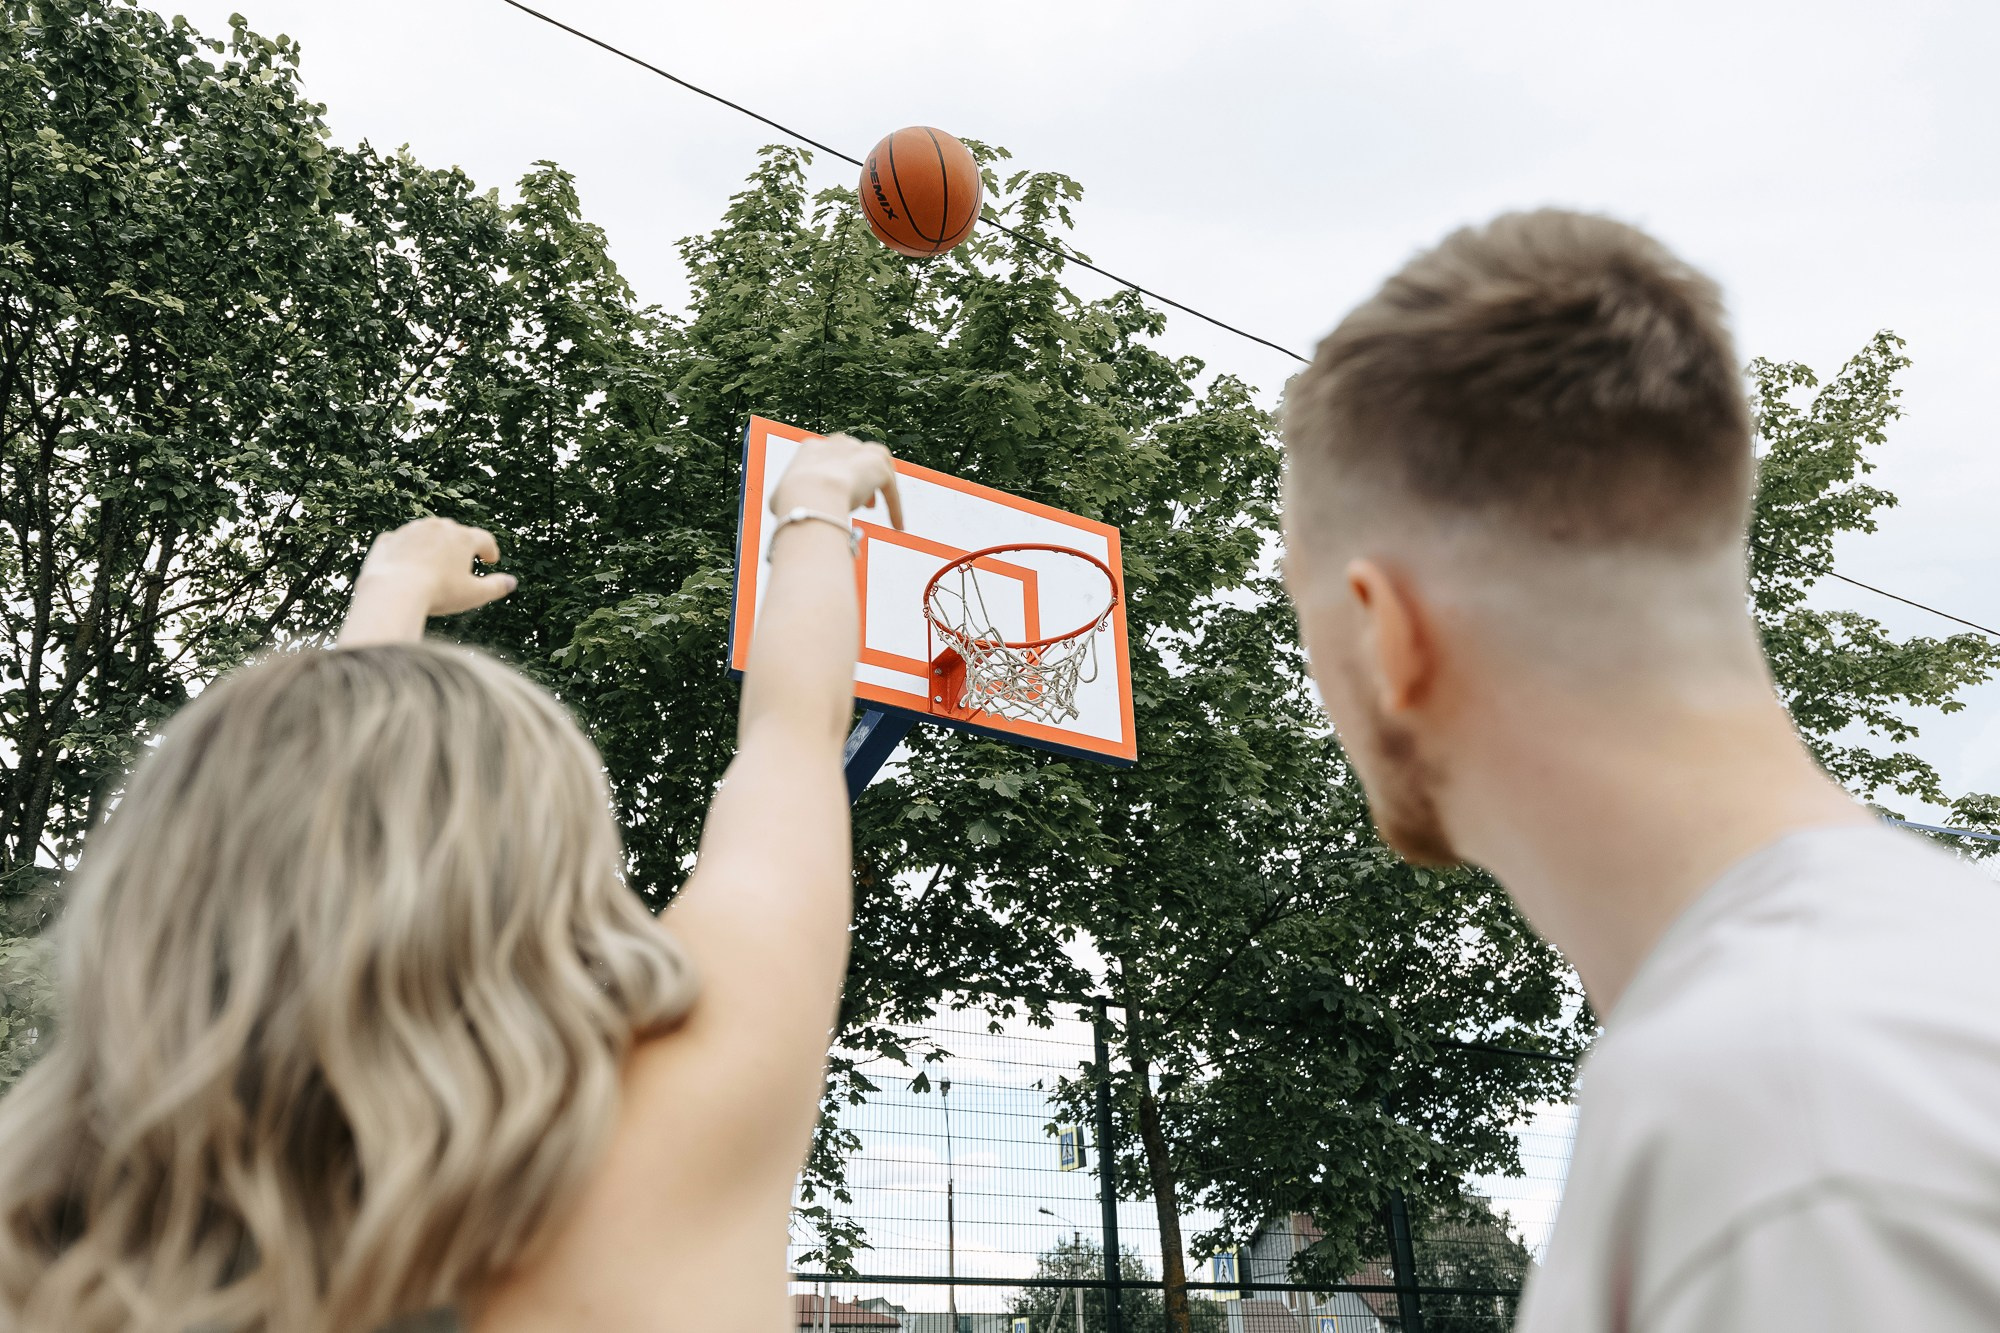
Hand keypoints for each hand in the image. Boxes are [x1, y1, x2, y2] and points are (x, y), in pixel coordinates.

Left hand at [337, 517, 516, 646]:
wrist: (393, 591)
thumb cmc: (438, 593)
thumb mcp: (475, 595)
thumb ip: (496, 587)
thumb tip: (512, 582)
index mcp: (463, 537)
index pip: (484, 539)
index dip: (490, 550)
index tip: (490, 560)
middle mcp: (438, 527)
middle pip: (455, 533)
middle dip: (460, 545)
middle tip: (462, 561)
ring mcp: (411, 530)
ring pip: (427, 534)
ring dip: (433, 545)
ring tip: (434, 563)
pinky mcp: (388, 540)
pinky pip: (401, 542)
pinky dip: (406, 550)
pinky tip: (407, 564)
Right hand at [770, 433, 903, 529]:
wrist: (811, 494)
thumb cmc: (792, 502)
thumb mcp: (781, 499)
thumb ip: (787, 501)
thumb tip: (787, 512)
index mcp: (812, 448)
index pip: (828, 457)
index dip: (833, 477)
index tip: (836, 495)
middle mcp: (837, 444)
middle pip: (854, 457)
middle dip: (857, 477)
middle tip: (860, 501)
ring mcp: (859, 452)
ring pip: (877, 464)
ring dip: (879, 483)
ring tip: (876, 506)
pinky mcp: (878, 466)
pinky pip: (891, 487)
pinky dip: (895, 506)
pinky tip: (898, 525)